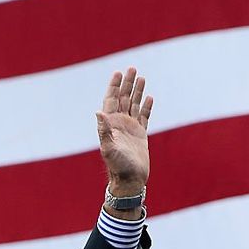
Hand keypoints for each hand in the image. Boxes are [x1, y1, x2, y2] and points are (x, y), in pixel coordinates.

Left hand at [96, 67, 153, 193]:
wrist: (130, 180)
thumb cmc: (118, 166)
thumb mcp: (109, 147)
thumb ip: (104, 130)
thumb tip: (98, 112)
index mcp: (110, 124)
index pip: (111, 100)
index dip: (114, 86)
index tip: (118, 72)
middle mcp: (119, 124)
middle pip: (123, 98)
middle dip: (127, 83)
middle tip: (132, 68)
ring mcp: (130, 128)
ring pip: (134, 104)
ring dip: (137, 91)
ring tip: (142, 77)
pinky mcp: (141, 134)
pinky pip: (144, 116)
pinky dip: (147, 106)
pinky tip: (150, 97)